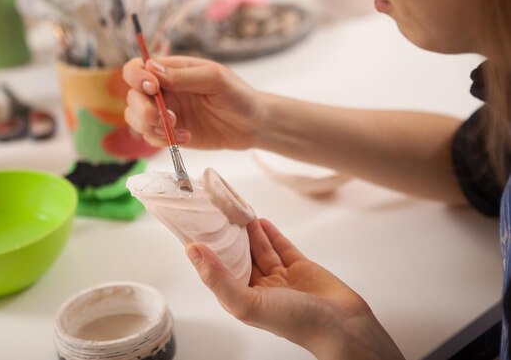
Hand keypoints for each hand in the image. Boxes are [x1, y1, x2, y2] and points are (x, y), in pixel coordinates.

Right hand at [122, 56, 265, 149]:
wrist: (252, 125)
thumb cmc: (238, 95)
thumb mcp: (216, 79)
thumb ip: (184, 76)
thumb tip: (152, 69)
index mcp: (171, 70)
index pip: (137, 68)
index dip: (136, 77)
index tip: (152, 88)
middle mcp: (163, 91)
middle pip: (132, 97)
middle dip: (142, 108)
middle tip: (163, 116)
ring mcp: (165, 113)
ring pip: (135, 119)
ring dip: (149, 126)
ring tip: (176, 129)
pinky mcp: (170, 134)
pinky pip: (150, 138)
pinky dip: (162, 140)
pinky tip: (186, 138)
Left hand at [185, 219, 404, 359]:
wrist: (342, 325)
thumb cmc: (296, 323)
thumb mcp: (247, 302)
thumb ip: (218, 277)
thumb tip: (192, 252)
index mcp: (243, 299)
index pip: (219, 271)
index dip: (208, 251)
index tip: (196, 228)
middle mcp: (260, 289)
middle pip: (239, 257)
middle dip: (229, 237)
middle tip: (217, 213)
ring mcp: (281, 278)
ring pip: (260, 250)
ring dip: (248, 232)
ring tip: (235, 211)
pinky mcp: (300, 269)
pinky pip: (281, 247)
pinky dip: (270, 234)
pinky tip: (260, 221)